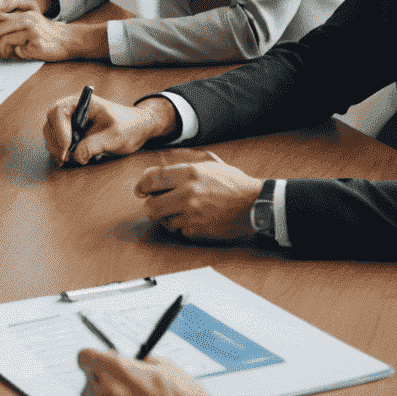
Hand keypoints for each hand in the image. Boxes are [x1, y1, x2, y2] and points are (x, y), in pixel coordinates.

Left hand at [0, 7, 107, 62]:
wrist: (68, 40)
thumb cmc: (45, 34)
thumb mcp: (28, 23)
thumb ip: (10, 24)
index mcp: (22, 14)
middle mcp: (25, 20)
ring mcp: (30, 32)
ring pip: (3, 41)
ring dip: (2, 50)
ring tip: (9, 53)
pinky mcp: (36, 45)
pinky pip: (17, 51)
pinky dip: (17, 54)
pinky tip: (24, 52)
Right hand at [43, 93, 176, 166]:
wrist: (137, 128)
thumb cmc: (128, 126)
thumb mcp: (114, 136)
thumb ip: (95, 144)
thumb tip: (76, 156)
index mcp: (82, 102)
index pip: (59, 111)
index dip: (59, 130)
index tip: (67, 147)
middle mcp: (73, 108)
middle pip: (51, 121)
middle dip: (55, 141)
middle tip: (66, 158)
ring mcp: (71, 119)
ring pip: (51, 131)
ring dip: (56, 147)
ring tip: (68, 159)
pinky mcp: (72, 130)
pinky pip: (57, 138)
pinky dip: (59, 150)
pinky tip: (66, 159)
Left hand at [78, 349, 212, 395]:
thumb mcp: (164, 366)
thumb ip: (139, 362)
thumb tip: (134, 363)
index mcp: (114, 370)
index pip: (84, 357)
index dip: (94, 360)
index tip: (99, 364)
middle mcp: (103, 395)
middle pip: (87, 383)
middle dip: (101, 384)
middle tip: (123, 389)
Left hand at [135, 158, 263, 240]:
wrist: (256, 204)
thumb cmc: (234, 183)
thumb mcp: (210, 163)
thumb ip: (184, 164)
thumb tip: (157, 170)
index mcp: (189, 173)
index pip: (152, 178)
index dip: (142, 185)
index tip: (140, 190)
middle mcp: (188, 193)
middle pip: (151, 205)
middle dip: (151, 206)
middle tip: (156, 205)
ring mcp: (193, 214)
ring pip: (164, 221)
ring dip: (168, 218)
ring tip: (179, 212)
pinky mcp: (199, 230)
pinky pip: (180, 232)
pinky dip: (183, 228)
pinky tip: (193, 220)